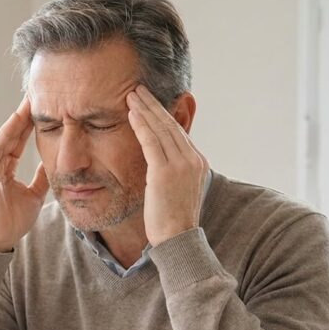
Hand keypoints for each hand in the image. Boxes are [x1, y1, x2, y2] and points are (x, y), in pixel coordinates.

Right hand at [0, 97, 49, 251]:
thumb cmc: (11, 222)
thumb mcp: (34, 195)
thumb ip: (40, 179)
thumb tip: (51, 164)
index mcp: (3, 169)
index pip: (18, 141)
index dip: (29, 124)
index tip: (43, 108)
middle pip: (11, 134)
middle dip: (24, 115)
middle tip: (37, 95)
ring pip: (4, 137)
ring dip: (16, 119)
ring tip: (28, 101)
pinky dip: (7, 133)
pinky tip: (17, 119)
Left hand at [126, 85, 208, 246]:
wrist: (177, 240)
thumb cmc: (171, 220)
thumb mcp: (176, 190)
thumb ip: (170, 172)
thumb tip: (156, 162)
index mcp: (197, 163)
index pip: (178, 132)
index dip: (162, 115)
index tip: (149, 102)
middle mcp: (193, 160)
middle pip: (170, 124)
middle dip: (153, 105)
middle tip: (138, 89)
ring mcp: (181, 165)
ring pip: (161, 129)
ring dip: (144, 109)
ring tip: (131, 95)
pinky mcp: (165, 172)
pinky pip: (151, 141)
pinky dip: (141, 125)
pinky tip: (131, 113)